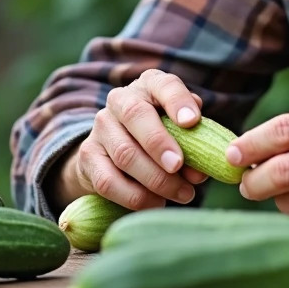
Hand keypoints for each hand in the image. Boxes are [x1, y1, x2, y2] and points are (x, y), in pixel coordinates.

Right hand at [49, 69, 209, 212]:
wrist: (114, 152)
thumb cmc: (162, 136)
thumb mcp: (179, 129)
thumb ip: (193, 142)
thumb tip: (201, 170)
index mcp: (150, 86)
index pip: (164, 85)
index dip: (178, 101)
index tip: (192, 121)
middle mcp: (121, 100)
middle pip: (136, 115)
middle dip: (159, 143)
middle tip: (178, 165)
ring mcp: (100, 127)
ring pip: (125, 153)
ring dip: (156, 179)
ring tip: (183, 194)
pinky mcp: (87, 157)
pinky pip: (108, 181)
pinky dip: (135, 197)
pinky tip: (157, 202)